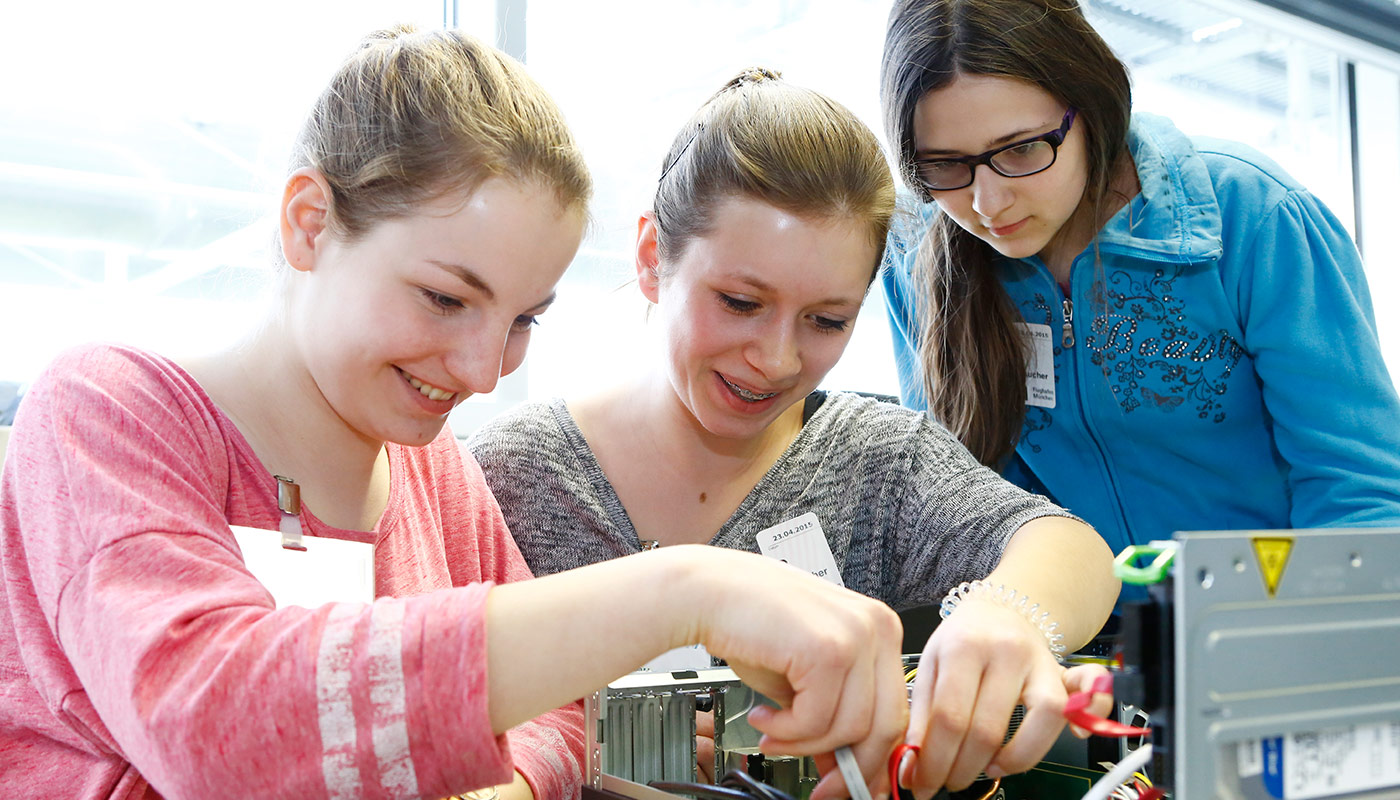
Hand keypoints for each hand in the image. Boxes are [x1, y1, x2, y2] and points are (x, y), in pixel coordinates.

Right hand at [681, 548, 906, 799]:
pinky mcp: (828, 649)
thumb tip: (844, 765)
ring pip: (851, 729)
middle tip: (822, 789)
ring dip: (803, 744)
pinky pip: (816, 720)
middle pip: (887, 725)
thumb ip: (830, 716)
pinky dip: (785, 731)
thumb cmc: (750, 624)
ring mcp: (857, 636)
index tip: (853, 784)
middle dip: (851, 769)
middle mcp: (878, 628)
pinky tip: (762, 716)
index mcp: (880, 631)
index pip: (897, 710)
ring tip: (770, 733)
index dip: (874, 758)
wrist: (706, 592)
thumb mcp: (803, 677)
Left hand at [898, 600, 1109, 793]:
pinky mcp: (1065, 674)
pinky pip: (1086, 701)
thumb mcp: (930, 664)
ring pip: (1041, 721)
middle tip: (948, 782)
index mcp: (964, 646)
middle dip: (963, 769)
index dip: (934, 760)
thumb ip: (920, 715)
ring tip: (988, 769)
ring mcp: (1041, 662)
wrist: (1001, 609)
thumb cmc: (963, 640)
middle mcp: (1007, 651)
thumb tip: (911, 766)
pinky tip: (1066, 740)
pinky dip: (1083, 724)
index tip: (923, 783)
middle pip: (988, 728)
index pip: (949, 717)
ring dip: (1012, 761)